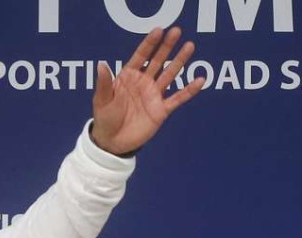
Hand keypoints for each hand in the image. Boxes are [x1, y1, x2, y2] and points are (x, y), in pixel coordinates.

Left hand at [90, 26, 204, 155]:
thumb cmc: (105, 119)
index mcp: (128, 77)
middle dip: (167, 46)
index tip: (159, 30)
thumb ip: (105, 83)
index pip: (141, 55)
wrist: (112, 143)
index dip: (150, 43)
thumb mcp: (101, 100)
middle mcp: (144, 82)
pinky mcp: (162, 110)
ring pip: (170, 75)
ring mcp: (154, 95)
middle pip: (158, 60)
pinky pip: (178, 98)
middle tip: (177, 31)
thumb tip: (101, 64)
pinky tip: (200, 80)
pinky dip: (189, 90)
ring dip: (180, 61)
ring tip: (190, 46)